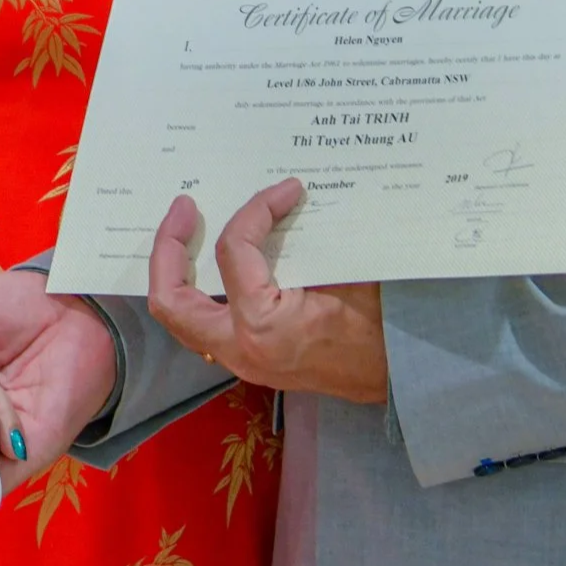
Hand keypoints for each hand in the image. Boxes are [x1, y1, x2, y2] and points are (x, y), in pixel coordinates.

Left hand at [147, 180, 388, 403]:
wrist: (397, 376)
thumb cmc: (378, 326)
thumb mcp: (345, 271)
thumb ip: (306, 238)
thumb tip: (285, 197)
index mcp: (261, 324)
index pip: (234, 251)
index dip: (255, 209)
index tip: (286, 189)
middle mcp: (239, 347)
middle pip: (171, 298)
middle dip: (168, 247)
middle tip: (184, 207)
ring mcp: (239, 359)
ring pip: (179, 317)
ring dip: (175, 272)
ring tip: (185, 233)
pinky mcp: (247, 359)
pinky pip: (203, 325)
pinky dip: (198, 292)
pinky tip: (209, 265)